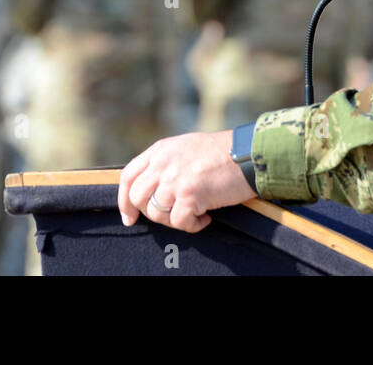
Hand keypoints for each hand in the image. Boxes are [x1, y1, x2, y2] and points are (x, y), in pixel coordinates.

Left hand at [117, 129, 256, 232]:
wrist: (249, 153)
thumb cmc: (222, 153)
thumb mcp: (186, 147)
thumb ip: (165, 162)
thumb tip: (151, 189)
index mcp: (160, 150)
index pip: (128, 176)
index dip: (124, 200)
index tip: (130, 217)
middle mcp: (163, 163)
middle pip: (137, 197)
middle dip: (150, 213)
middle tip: (171, 217)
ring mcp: (175, 179)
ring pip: (156, 213)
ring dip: (174, 220)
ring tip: (194, 213)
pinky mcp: (190, 194)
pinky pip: (180, 222)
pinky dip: (193, 225)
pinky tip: (206, 217)